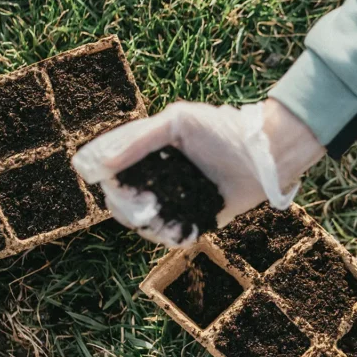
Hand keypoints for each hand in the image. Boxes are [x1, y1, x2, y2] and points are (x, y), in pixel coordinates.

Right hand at [71, 98, 324, 246]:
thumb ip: (139, 140)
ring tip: (147, 209)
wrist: (263, 155)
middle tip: (125, 198)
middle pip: (127, 197)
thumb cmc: (222, 131)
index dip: (104, 173)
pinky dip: (163, 233)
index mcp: (156, 153)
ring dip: (140, 218)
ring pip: (145, 218)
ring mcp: (179, 200)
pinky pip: (172, 234)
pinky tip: (163, 226)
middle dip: (121, 200)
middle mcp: (164, 178)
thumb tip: (104, 165)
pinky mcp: (197, 220)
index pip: (118, 167)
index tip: (93, 175)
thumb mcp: (176, 123)